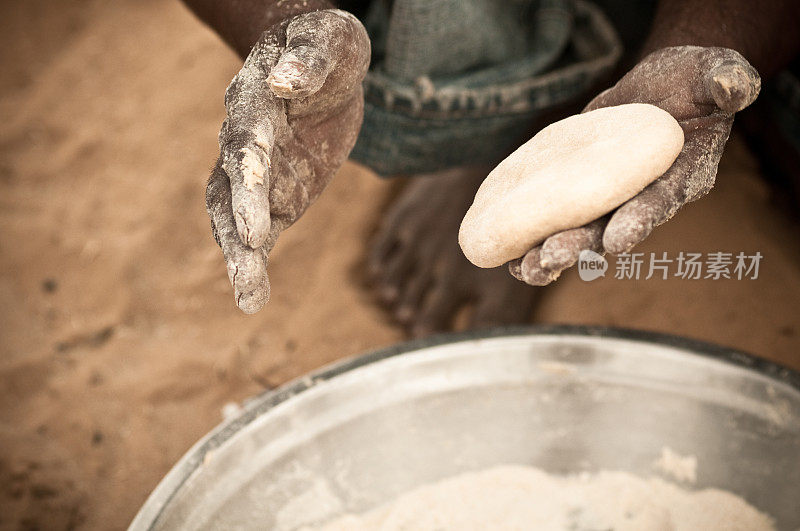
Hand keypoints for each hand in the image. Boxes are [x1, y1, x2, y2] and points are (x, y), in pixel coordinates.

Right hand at [205, 9, 369, 312]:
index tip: (255, 206)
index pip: (249, 138)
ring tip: (248, 295)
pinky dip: (255, 262)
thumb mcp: (325, 42)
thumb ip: (308, 61)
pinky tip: (253, 299)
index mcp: (257, 103)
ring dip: (240, 255)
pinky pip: (261, 233)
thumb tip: (285, 81)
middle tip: (248, 253)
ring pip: (237, 217)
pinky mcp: (278, 195)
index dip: (251, 170)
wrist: (324, 68)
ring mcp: (260, 174)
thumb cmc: (323, 47)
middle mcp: (247, 143)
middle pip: (231, 185)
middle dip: (238, 221)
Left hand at [509, 46, 759, 284]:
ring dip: (551, 252)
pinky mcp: (580, 191)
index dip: (640, 220)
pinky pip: (558, 218)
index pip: (660, 200)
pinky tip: (509, 256)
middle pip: (611, 227)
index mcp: (681, 176)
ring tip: (523, 267)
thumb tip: (732, 86)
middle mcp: (642, 196)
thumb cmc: (692, 82)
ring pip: (580, 232)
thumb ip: (723, 80)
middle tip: (550, 257)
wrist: (661, 90)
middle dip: (581, 244)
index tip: (618, 241)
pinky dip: (534, 237)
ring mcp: (609, 198)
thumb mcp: (711, 73)